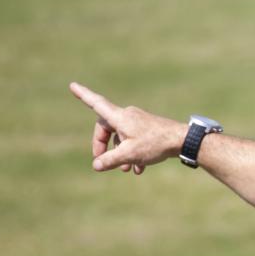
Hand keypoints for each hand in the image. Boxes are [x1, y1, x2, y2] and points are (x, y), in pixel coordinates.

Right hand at [69, 82, 186, 173]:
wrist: (182, 140)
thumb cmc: (155, 144)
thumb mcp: (129, 154)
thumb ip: (110, 160)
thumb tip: (96, 165)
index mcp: (120, 117)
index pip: (96, 104)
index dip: (83, 95)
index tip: (72, 85)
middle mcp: (128, 115)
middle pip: (106, 128)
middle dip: (104, 146)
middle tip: (103, 161)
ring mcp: (139, 122)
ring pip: (122, 137)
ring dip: (121, 154)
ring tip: (126, 170)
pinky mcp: (148, 129)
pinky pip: (134, 140)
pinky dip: (133, 153)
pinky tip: (139, 169)